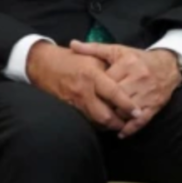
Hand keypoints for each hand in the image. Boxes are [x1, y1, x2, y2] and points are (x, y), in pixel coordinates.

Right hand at [26, 42, 140, 130]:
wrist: (43, 64)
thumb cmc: (73, 58)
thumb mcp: (93, 58)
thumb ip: (110, 69)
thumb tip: (129, 81)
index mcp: (93, 75)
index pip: (114, 93)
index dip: (127, 104)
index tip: (137, 112)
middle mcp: (84, 91)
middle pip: (104, 114)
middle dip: (118, 122)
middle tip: (130, 122)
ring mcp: (75, 101)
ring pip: (95, 120)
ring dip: (108, 125)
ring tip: (121, 125)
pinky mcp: (69, 108)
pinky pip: (86, 119)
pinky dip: (97, 123)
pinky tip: (105, 123)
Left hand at [69, 42, 181, 137]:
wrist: (169, 65)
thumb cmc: (139, 59)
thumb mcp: (118, 50)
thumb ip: (94, 49)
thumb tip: (72, 44)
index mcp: (128, 64)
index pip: (106, 82)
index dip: (95, 90)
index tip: (88, 94)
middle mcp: (139, 78)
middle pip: (115, 98)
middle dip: (104, 105)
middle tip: (94, 109)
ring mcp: (148, 93)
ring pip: (125, 111)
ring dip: (115, 117)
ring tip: (106, 118)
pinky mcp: (155, 105)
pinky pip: (141, 120)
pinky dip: (130, 128)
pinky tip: (120, 132)